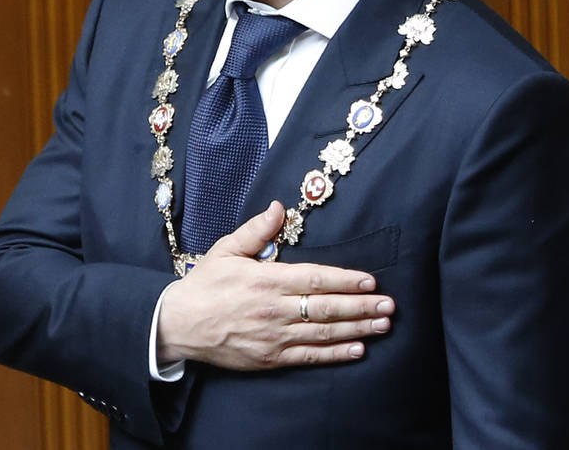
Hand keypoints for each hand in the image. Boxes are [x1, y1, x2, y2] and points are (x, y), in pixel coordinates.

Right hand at [156, 201, 394, 369]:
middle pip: (327, 309)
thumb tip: (280, 208)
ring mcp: (274, 336)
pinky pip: (309, 356)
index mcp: (266, 280)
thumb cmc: (204, 284)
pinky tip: (357, 349)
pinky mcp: (270, 358)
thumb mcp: (227, 250)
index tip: (370, 281)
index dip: (345, 280)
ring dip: (357, 329)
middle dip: (362, 307)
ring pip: (324, 333)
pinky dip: (335, 354)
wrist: (179, 324)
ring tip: (382, 325)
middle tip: (389, 305)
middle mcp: (274, 309)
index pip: (315, 279)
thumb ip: (257, 231)